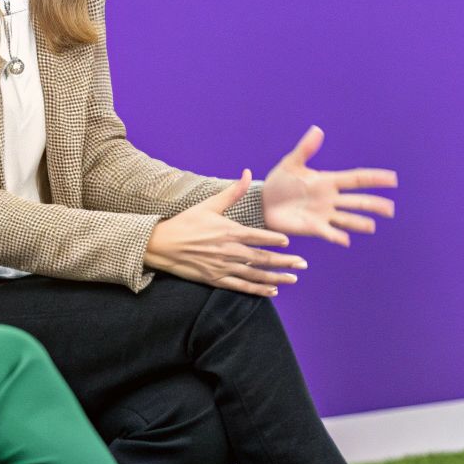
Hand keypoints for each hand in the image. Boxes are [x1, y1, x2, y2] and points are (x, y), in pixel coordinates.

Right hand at [146, 172, 307, 296]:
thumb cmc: (186, 223)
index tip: (288, 242)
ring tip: (293, 278)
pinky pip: (241, 286)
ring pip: (255, 275)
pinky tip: (272, 290)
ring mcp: (223, 267)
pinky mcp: (216, 279)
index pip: (258, 236)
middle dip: (284, 262)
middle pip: (262, 258)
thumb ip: (232, 192)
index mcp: (229, 231)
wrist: (162, 245)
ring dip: (276, 277)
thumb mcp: (209, 205)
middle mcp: (229, 251)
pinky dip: (258, 289)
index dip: (274, 239)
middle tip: (302, 264)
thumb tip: (247, 173)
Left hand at [259, 126, 397, 245]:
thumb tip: (317, 130)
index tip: (392, 179)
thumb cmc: (279, 181)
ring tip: (371, 226)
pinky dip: (338, 237)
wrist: (263, 202)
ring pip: (348, 219)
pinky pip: (330, 233)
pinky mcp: (314, 228)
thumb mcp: (291, 163)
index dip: (374, 179)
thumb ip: (305, 149)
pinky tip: (346, 240)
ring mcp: (324, 215)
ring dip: (360, 223)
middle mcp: (330, 199)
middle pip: (358, 201)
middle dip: (374, 205)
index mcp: (328, 181)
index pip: (356, 179)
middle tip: (391, 209)